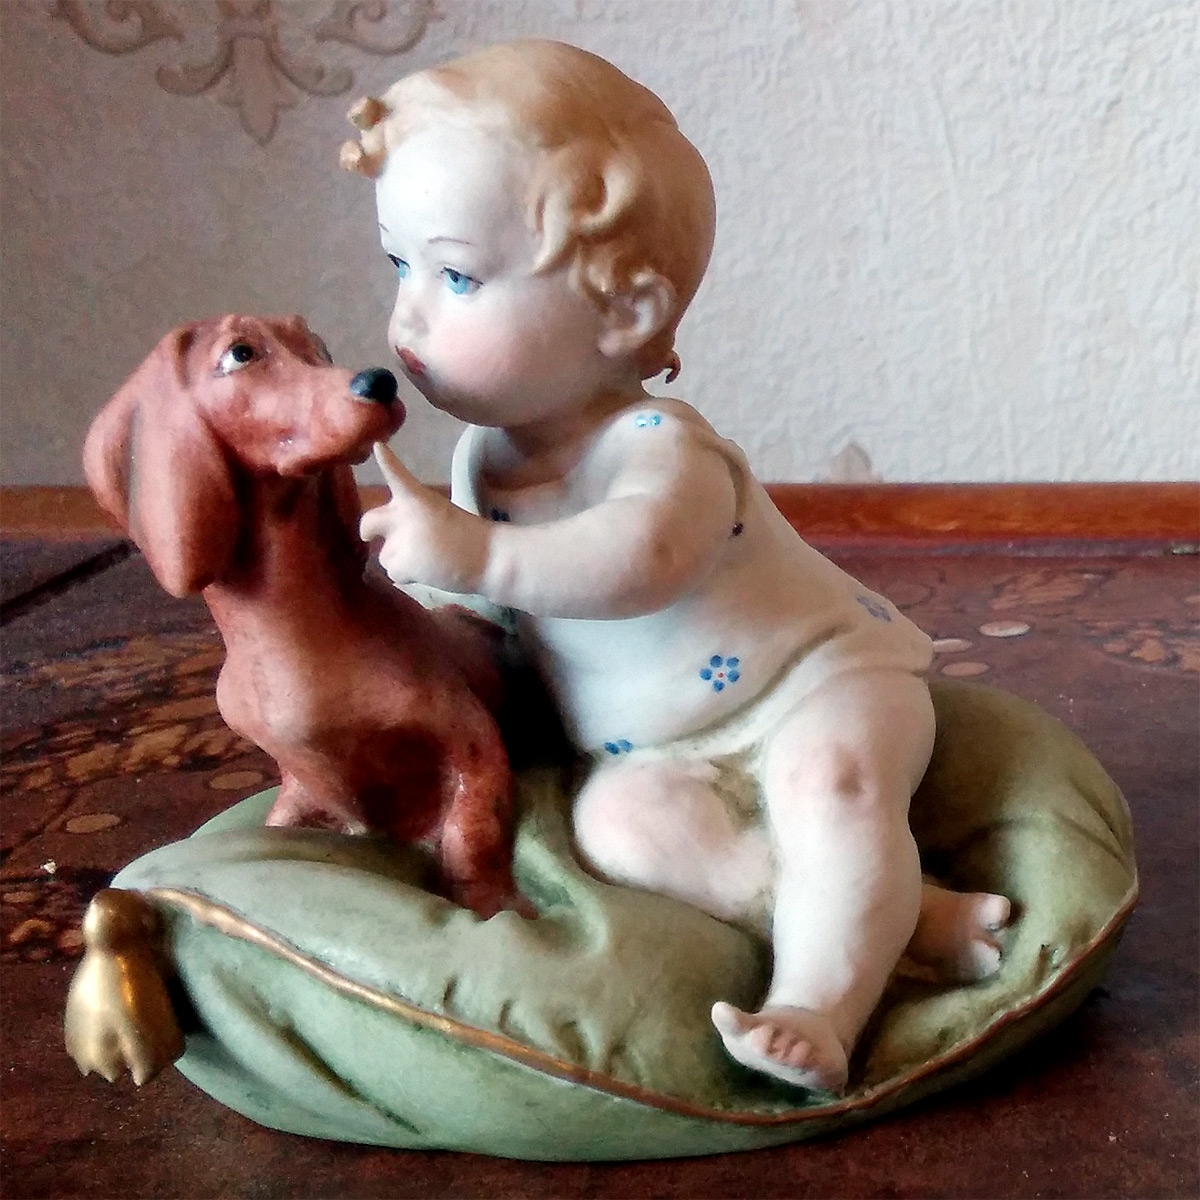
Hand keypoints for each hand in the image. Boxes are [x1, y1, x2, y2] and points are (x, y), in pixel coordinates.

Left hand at [359, 443, 488, 593]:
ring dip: (400, 560)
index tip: (378, 447)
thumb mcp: (440, 514)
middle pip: (369, 521)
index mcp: (418, 497)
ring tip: (427, 560)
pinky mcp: (403, 563)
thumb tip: (393, 540)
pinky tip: (428, 571)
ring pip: (385, 555)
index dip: (385, 462)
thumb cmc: (470, 538)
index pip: (396, 475)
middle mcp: (404, 515)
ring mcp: (402, 539)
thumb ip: (413, 519)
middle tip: (370, 537)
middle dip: (368, 531)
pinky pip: (394, 573)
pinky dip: (408, 576)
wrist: (488, 558)